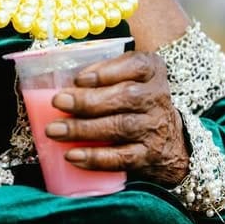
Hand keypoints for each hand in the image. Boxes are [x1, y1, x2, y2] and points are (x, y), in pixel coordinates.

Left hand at [44, 51, 188, 183]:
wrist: (169, 141)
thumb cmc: (136, 103)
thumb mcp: (129, 79)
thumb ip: (102, 74)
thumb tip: (59, 83)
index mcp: (151, 72)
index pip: (137, 65)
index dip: (107, 71)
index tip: (79, 79)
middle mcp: (156, 98)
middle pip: (125, 97)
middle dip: (88, 100)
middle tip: (58, 102)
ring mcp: (154, 128)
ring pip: (120, 127)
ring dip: (84, 129)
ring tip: (55, 130)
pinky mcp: (149, 156)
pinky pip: (122, 158)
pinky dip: (96, 158)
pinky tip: (73, 156)